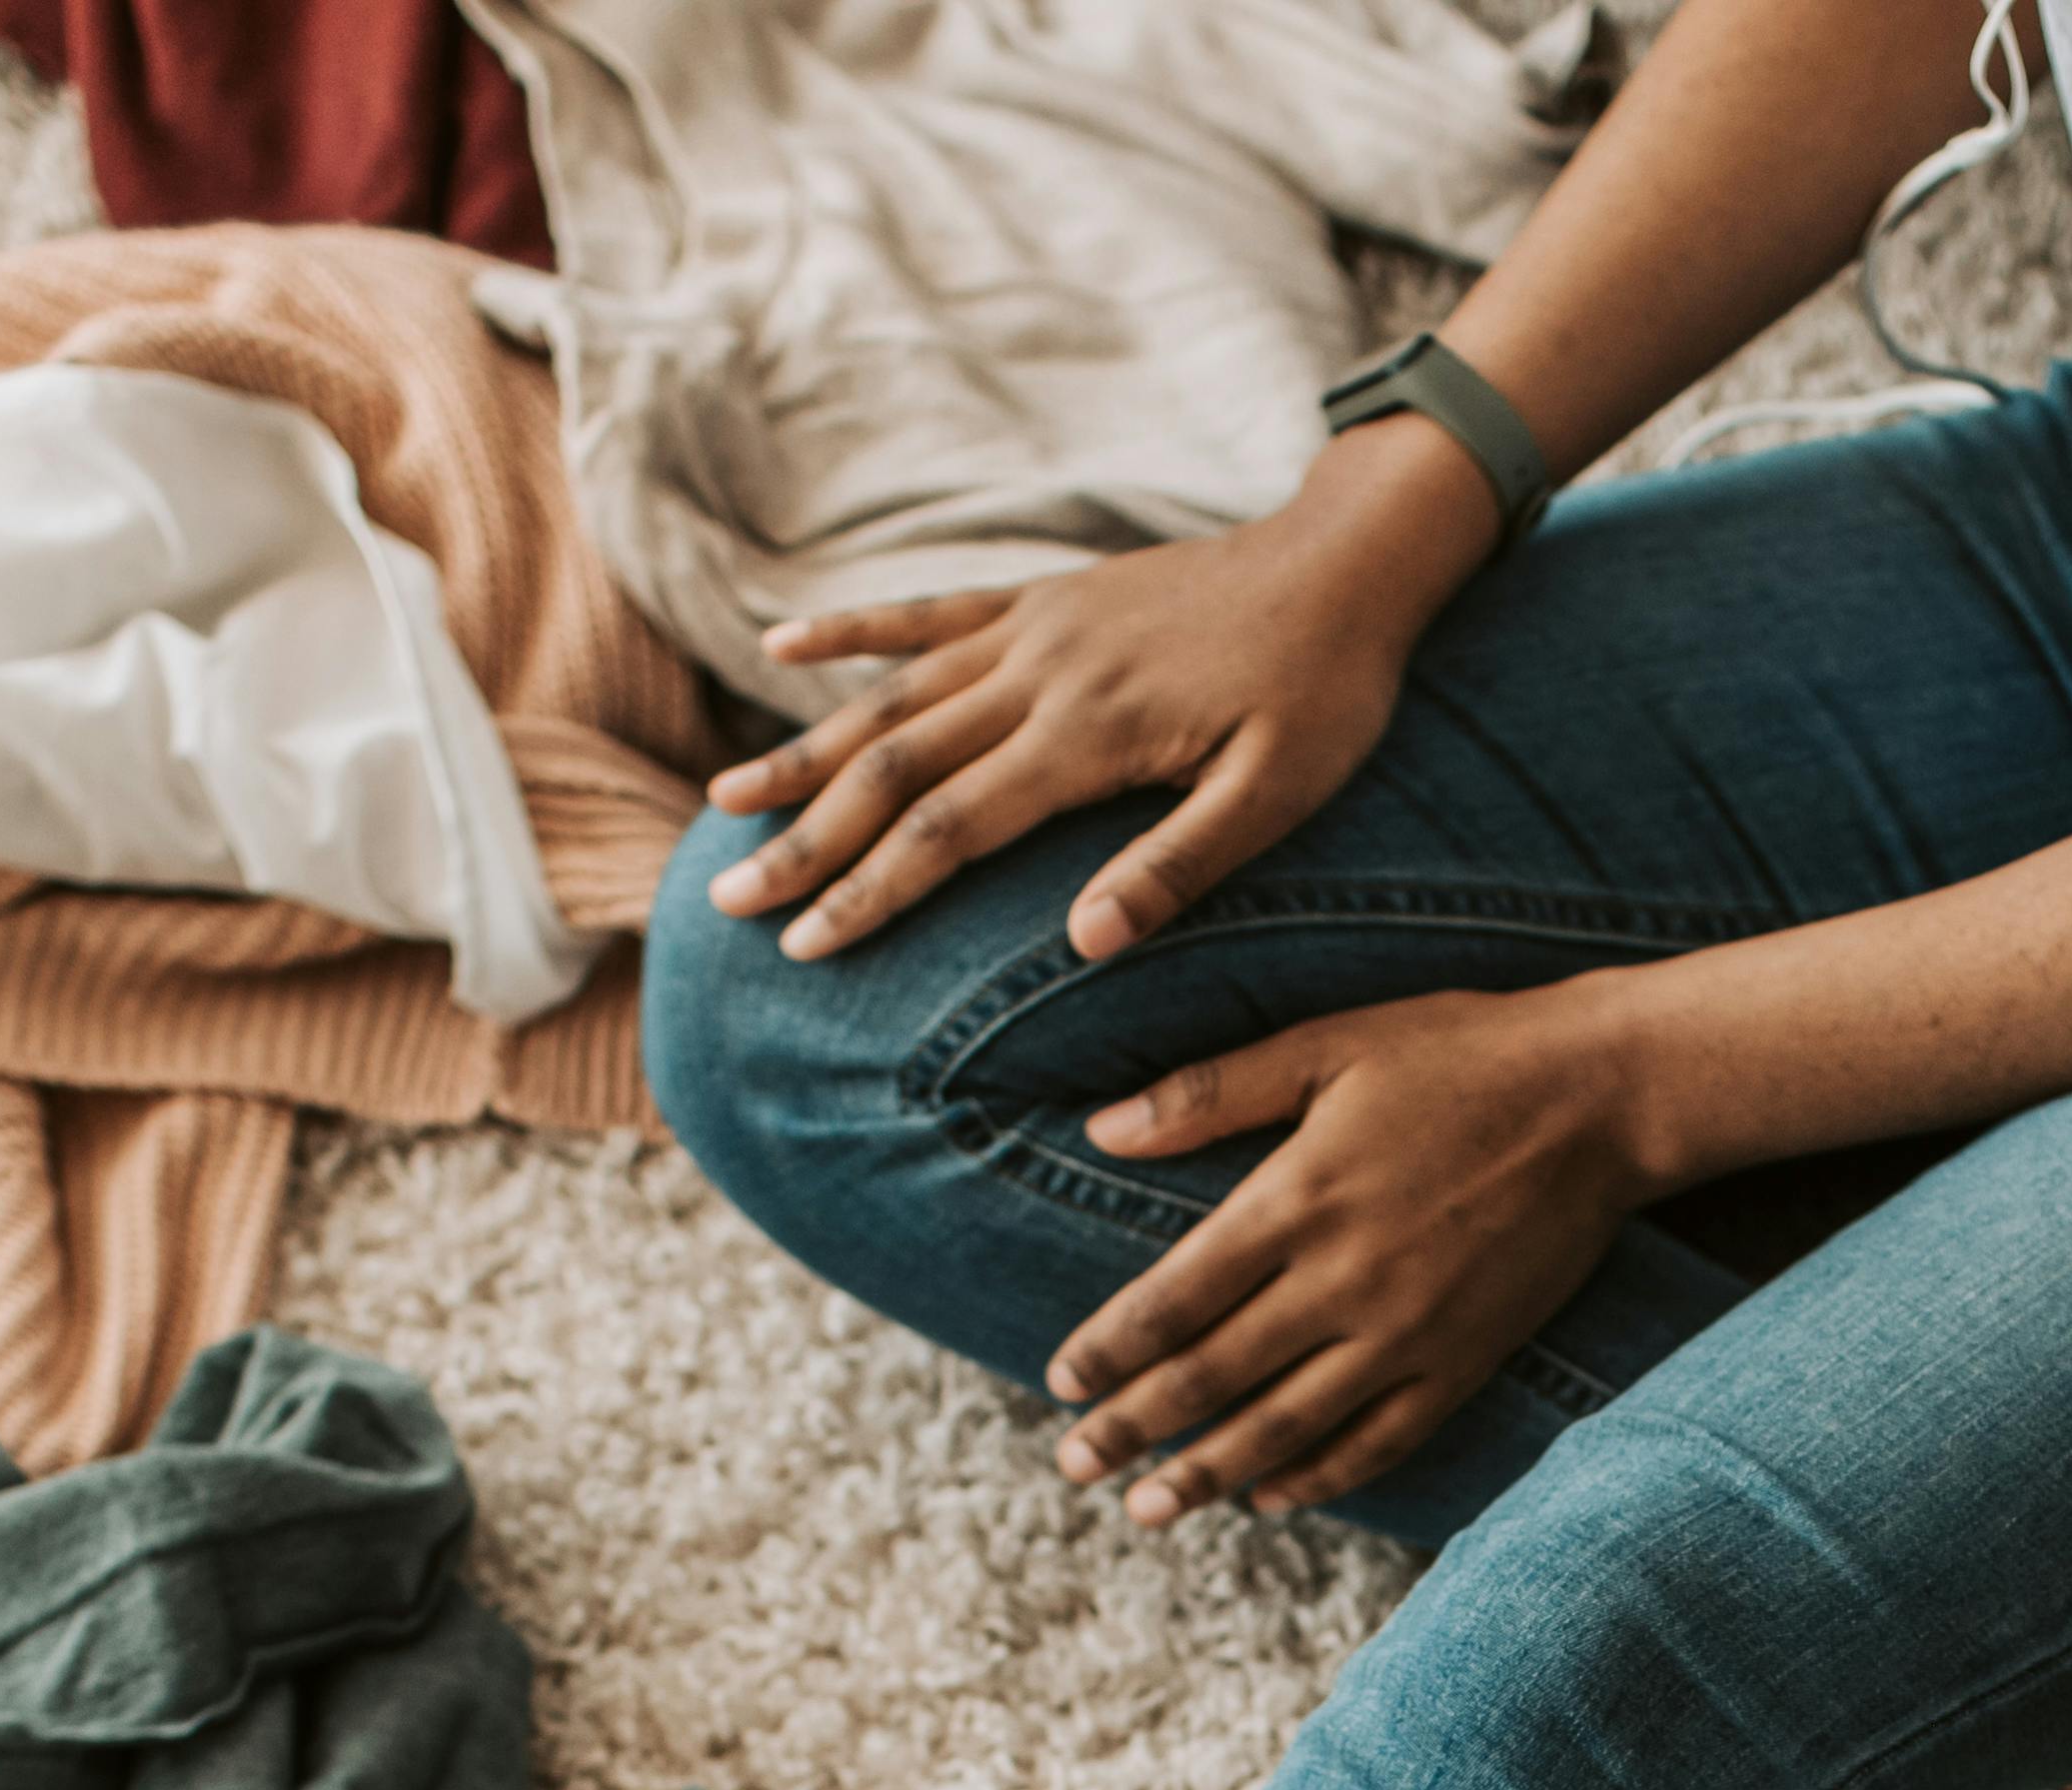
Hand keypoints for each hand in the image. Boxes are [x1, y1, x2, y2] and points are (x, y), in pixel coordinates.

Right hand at [703, 437, 1499, 963]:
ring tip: (724, 802)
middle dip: (804, 837)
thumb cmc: (1326, 693)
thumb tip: (1083, 943)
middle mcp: (1040, 673)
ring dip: (802, 750)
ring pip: (889, 696)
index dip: (869, 888)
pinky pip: (927, 612)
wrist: (1348, 563)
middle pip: (893, 766)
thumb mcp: (1282, 794)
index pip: (951, 828)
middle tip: (728, 899)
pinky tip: (780, 647)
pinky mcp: (1043, 598)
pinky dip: (851, 631)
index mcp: (1091, 733)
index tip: (804, 944)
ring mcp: (1033, 627)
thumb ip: (1180, 866)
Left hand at [1050, 985, 1663, 1521]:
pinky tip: (1270, 1497)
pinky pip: (1378, 1441)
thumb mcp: (1328, 1044)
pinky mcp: (1465, 1360)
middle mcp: (1343, 1281)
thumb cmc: (1461, 1054)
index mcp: (1296, 1199)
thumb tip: (1102, 1129)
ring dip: (1209, 1474)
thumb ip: (1212, 1091)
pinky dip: (1318, 1478)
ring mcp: (1408, 1332)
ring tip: (1150, 1511)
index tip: (1060, 1384)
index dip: (1109, 1350)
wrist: (1605, 1096)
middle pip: (1213, 1376)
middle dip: (1134, 1430)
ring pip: (1286, 1427)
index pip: (1173, 1299)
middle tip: (1074, 1468)